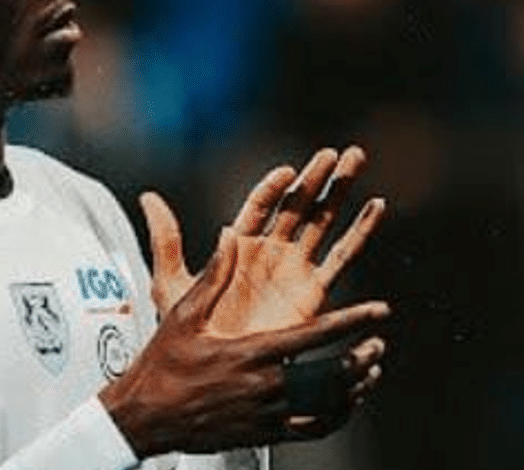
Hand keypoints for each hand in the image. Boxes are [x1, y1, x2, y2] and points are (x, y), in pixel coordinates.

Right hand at [98, 228, 389, 456]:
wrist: (147, 417)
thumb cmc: (163, 364)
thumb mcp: (183, 315)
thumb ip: (214, 275)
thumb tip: (231, 233)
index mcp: (250, 352)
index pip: (314, 335)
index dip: (352, 321)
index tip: (379, 310)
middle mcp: (265, 386)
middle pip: (332, 374)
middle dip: (361, 358)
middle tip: (378, 344)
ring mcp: (267, 414)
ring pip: (328, 405)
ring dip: (355, 387)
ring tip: (369, 372)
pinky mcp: (265, 433)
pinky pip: (314, 429)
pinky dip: (337, 417)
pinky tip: (345, 405)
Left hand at [144, 146, 385, 334]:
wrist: (217, 370)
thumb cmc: (189, 332)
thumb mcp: (172, 282)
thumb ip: (166, 239)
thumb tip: (148, 196)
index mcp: (237, 245)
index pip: (260, 205)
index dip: (274, 187)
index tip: (288, 171)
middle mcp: (269, 251)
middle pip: (297, 205)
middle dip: (317, 178)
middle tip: (337, 153)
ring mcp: (294, 269)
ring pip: (323, 221)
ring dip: (340, 192)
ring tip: (356, 160)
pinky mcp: (314, 291)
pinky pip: (341, 257)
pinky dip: (359, 232)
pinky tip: (375, 207)